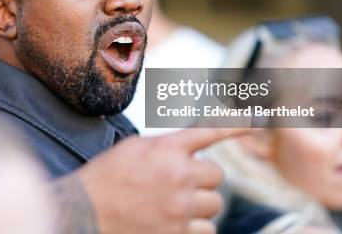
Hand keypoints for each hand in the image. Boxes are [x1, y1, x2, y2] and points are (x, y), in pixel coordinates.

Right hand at [77, 128, 246, 233]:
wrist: (85, 211)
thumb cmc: (106, 177)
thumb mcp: (133, 148)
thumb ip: (165, 146)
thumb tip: (187, 147)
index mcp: (167, 149)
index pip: (209, 132)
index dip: (235, 125)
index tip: (256, 119)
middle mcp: (179, 176)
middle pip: (216, 176)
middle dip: (202, 180)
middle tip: (181, 184)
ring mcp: (180, 207)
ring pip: (215, 204)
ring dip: (200, 205)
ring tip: (174, 205)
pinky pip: (206, 231)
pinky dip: (196, 228)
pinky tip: (176, 223)